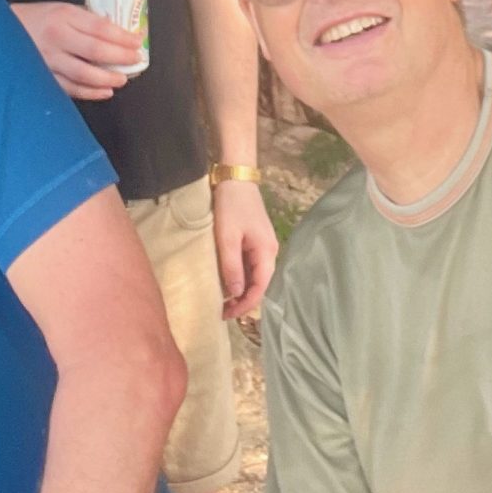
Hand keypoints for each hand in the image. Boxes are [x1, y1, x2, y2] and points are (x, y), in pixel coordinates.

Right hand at [14, 1, 142, 100]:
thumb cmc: (36, 19)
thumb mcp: (61, 9)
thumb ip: (85, 19)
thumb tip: (116, 31)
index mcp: (63, 15)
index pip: (100, 27)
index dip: (122, 37)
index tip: (137, 42)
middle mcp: (56, 37)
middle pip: (95, 51)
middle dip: (120, 58)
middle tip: (136, 61)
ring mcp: (48, 60)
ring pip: (84, 74)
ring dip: (107, 78)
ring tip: (121, 79)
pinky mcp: (42, 77)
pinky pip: (70, 88)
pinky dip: (90, 92)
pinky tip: (104, 92)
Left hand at [212, 175, 278, 319]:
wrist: (236, 178)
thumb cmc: (232, 206)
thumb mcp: (228, 238)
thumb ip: (232, 267)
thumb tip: (237, 294)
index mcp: (267, 252)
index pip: (260, 288)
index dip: (245, 305)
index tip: (227, 314)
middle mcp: (269, 251)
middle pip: (260, 284)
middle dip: (243, 300)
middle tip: (222, 311)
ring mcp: (263, 245)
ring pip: (255, 275)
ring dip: (241, 289)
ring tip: (223, 300)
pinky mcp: (255, 239)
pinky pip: (250, 264)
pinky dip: (240, 276)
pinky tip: (227, 280)